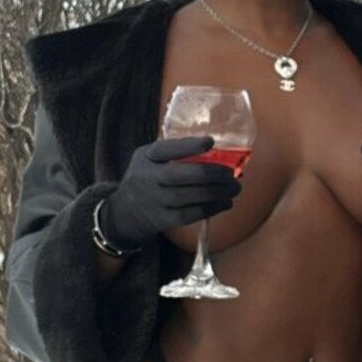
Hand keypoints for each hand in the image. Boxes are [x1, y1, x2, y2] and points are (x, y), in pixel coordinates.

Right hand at [100, 136, 240, 250]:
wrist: (126, 211)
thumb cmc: (147, 177)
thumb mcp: (149, 158)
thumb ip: (173, 152)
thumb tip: (216, 150)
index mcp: (146, 157)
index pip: (165, 150)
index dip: (188, 146)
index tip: (210, 142)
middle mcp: (148, 179)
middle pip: (180, 175)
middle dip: (210, 173)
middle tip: (232, 173)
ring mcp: (155, 201)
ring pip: (188, 197)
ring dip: (216, 192)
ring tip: (235, 188)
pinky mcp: (164, 219)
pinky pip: (191, 214)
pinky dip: (211, 208)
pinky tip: (225, 202)